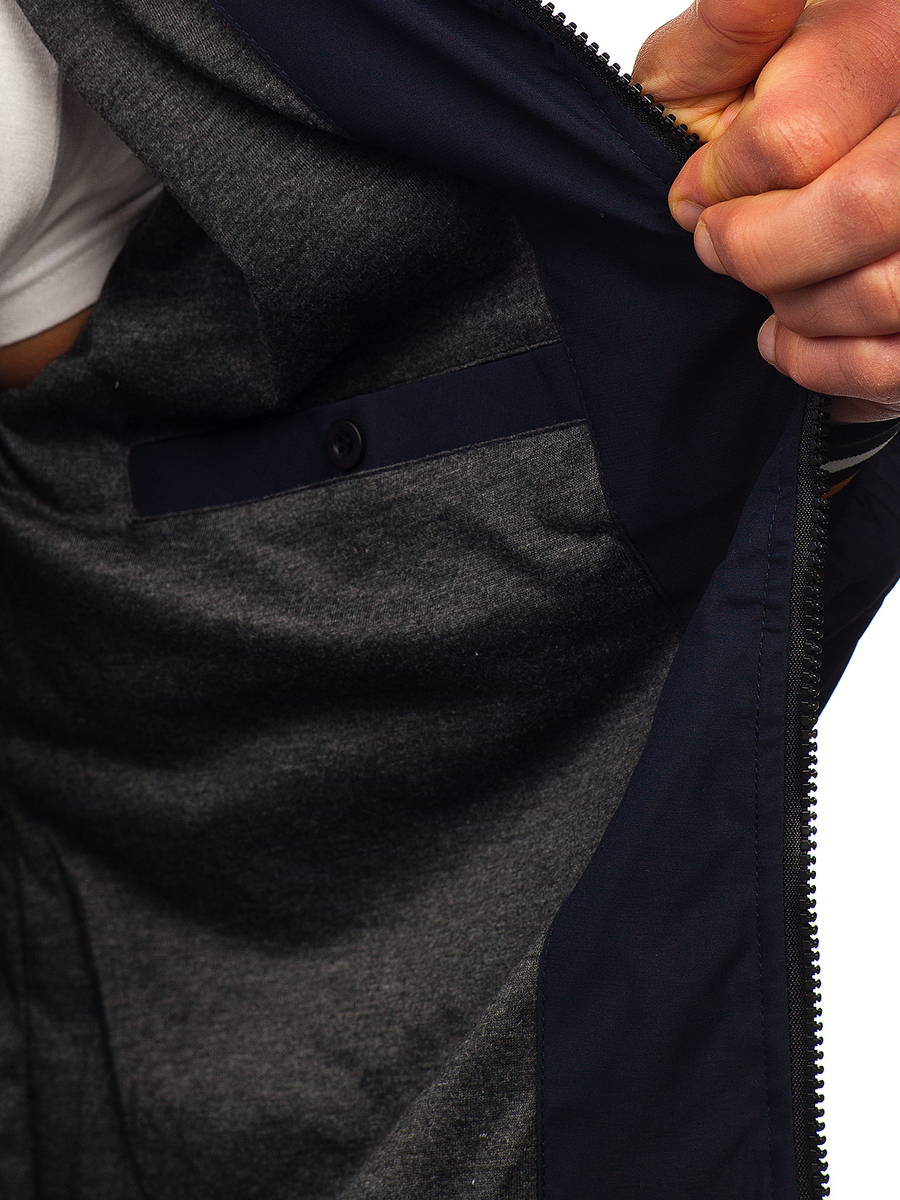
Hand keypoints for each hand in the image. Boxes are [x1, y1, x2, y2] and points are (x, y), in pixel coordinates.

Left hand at [635, 0, 899, 420]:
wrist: (824, 171)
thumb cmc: (769, 123)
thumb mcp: (723, 64)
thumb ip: (726, 29)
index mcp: (890, 34)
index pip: (798, 133)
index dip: (725, 182)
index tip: (700, 196)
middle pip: (869, 205)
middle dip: (763, 251)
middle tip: (722, 248)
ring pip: (891, 288)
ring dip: (801, 306)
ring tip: (771, 288)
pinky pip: (897, 358)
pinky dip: (827, 363)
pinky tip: (792, 333)